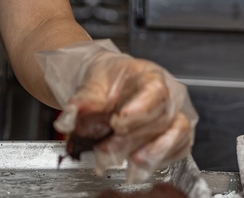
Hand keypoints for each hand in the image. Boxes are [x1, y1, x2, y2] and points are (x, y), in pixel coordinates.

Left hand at [37, 40, 197, 182]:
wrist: (109, 86)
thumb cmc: (105, 81)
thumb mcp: (88, 84)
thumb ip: (80, 102)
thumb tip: (66, 122)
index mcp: (148, 74)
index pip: (154, 91)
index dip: (139, 110)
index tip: (117, 123)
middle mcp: (169, 94)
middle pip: (160, 117)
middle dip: (132, 139)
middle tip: (105, 150)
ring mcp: (175, 114)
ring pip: (175, 135)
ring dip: (151, 154)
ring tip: (128, 168)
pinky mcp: (176, 135)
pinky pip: (177, 148)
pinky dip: (159, 160)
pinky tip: (138, 169)